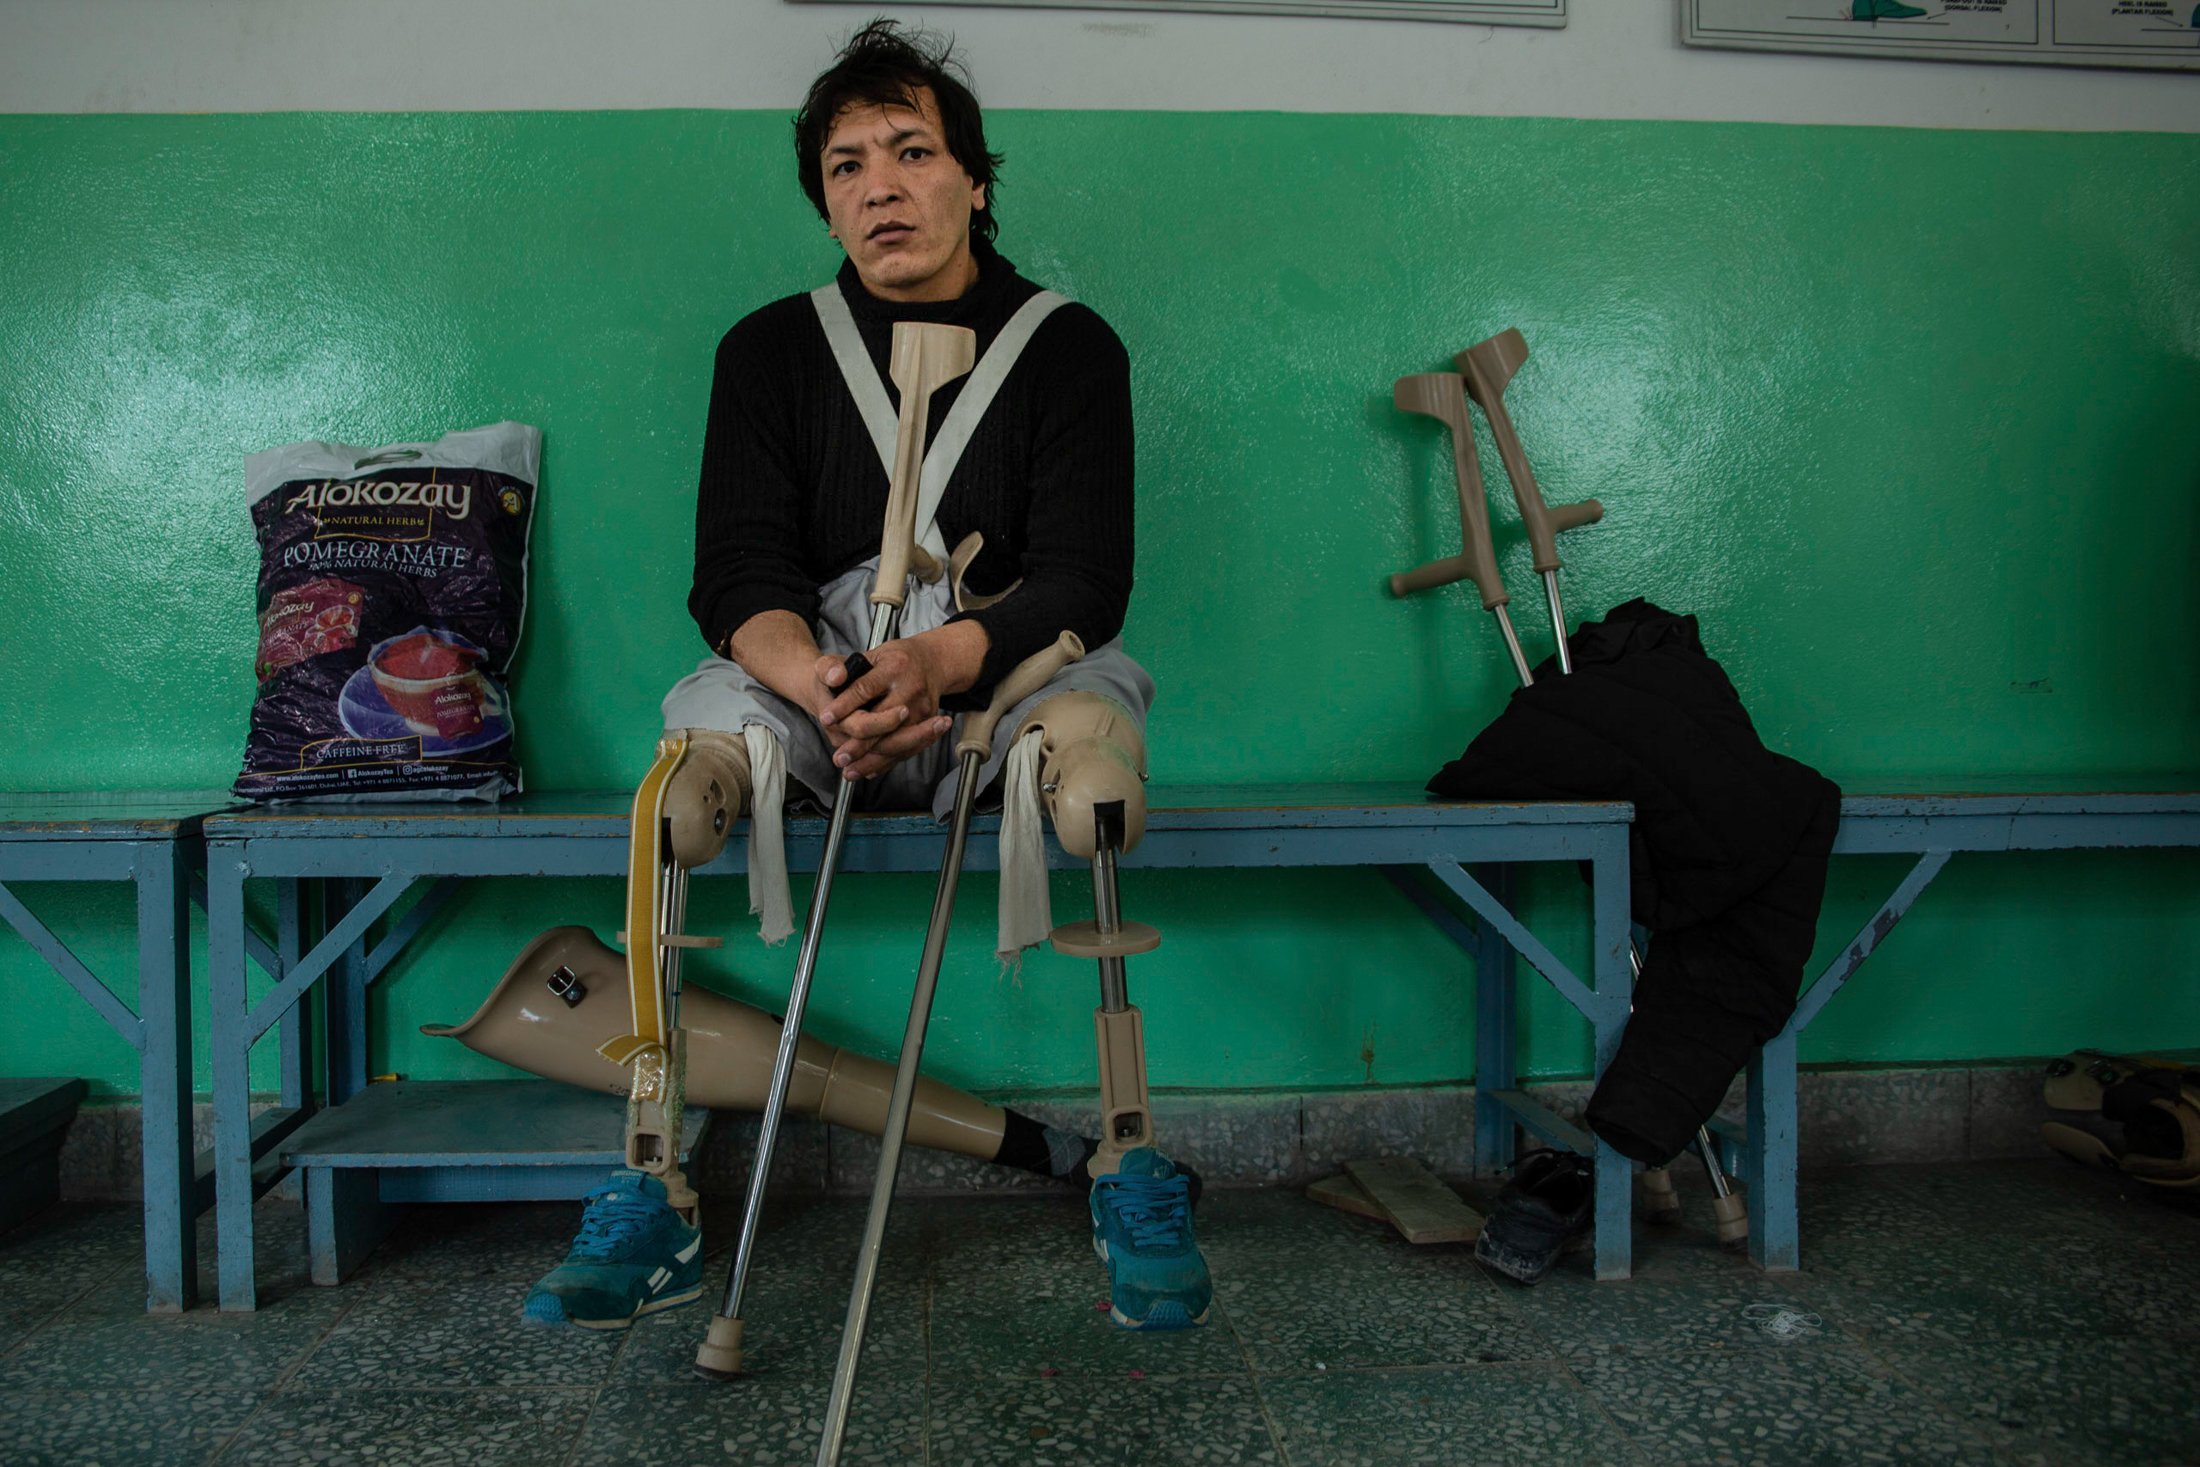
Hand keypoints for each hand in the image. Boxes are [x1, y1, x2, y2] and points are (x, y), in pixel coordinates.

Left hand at [812, 637, 955, 780]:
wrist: (933, 663)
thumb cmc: (896, 659)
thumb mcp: (867, 652)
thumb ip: (840, 664)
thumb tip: (833, 678)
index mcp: (894, 667)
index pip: (865, 689)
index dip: (844, 705)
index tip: (826, 718)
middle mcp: (911, 689)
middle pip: (884, 722)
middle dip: (860, 743)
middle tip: (840, 757)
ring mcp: (922, 708)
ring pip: (896, 741)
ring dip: (872, 760)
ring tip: (850, 771)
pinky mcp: (926, 722)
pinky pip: (906, 748)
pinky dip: (886, 762)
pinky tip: (868, 771)